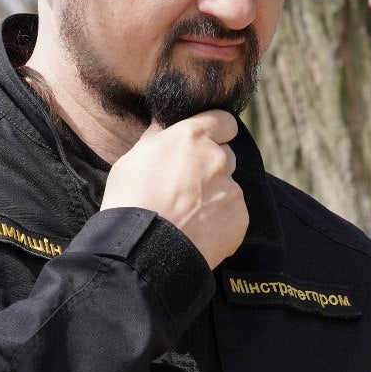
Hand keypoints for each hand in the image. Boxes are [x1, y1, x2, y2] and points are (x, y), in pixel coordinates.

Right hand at [101, 110, 248, 267]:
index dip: (216, 130)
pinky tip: (196, 231)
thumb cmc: (130, 201)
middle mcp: (218, 159)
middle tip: (186, 187)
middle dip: (210, 167)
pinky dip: (219, 222)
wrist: (144, 250)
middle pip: (225, 155)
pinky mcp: (240, 219)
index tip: (207, 141)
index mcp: (193, 137)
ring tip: (187, 216)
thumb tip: (165, 127)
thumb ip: (157, 138)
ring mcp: (232, 190)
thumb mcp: (133, 158)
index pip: (223, 121)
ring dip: (214, 196)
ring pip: (228, 187)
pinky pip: (233, 215)